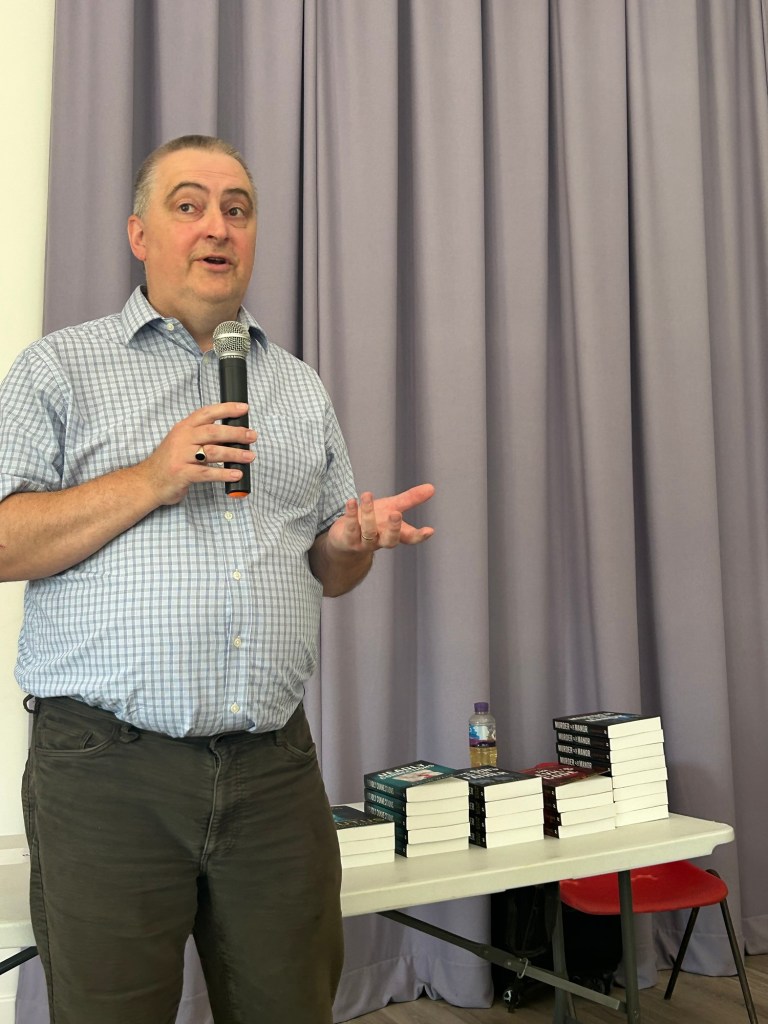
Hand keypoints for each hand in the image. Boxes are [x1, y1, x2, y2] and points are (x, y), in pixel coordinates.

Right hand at [137, 402, 256, 504]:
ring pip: (213, 452)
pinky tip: (236, 474)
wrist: (147, 482)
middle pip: (213, 432)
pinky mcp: (182, 474)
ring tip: (250, 456)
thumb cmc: (170, 462)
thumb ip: (201, 436)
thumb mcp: (182, 442)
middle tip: (252, 436)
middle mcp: (182, 439)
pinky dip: (224, 473)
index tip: (244, 408)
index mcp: (184, 428)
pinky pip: (207, 473)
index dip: (226, 409)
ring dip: (235, 454)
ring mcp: (181, 456)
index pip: (207, 413)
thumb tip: (232, 433)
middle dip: (236, 433)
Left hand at [327, 483, 435, 552]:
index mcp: (394, 533)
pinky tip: (351, 501)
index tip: (429, 530)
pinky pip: (350, 528)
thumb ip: (410, 499)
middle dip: (393, 528)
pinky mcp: (348, 541)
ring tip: (367, 494)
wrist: (346, 539)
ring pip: (369, 532)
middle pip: (390, 540)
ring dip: (368, 512)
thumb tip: (431, 488)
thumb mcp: (392, 507)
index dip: (419, 536)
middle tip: (396, 514)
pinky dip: (351, 514)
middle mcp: (381, 540)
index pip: (410, 537)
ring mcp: (364, 543)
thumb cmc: (373, 522)